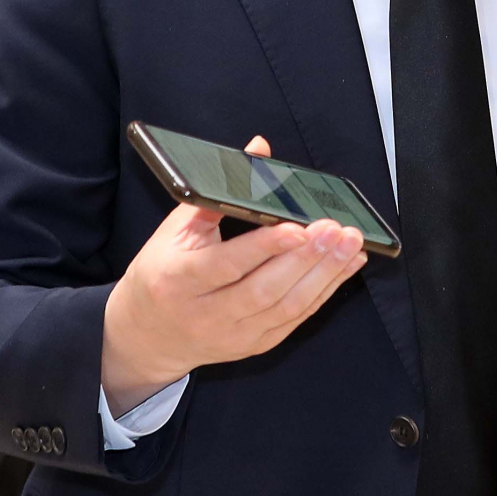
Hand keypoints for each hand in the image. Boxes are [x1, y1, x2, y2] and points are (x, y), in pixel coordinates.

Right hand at [102, 135, 365, 414]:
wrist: (148, 335)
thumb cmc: (161, 273)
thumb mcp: (175, 230)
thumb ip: (218, 192)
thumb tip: (258, 150)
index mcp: (179, 280)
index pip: (227, 264)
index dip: (265, 247)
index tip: (298, 227)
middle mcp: (206, 313)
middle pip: (264, 289)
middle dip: (306, 258)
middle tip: (337, 230)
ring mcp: (233, 335)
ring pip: (286, 307)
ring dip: (324, 275)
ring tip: (349, 245)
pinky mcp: (255, 345)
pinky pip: (295, 320)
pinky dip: (324, 292)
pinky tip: (344, 268)